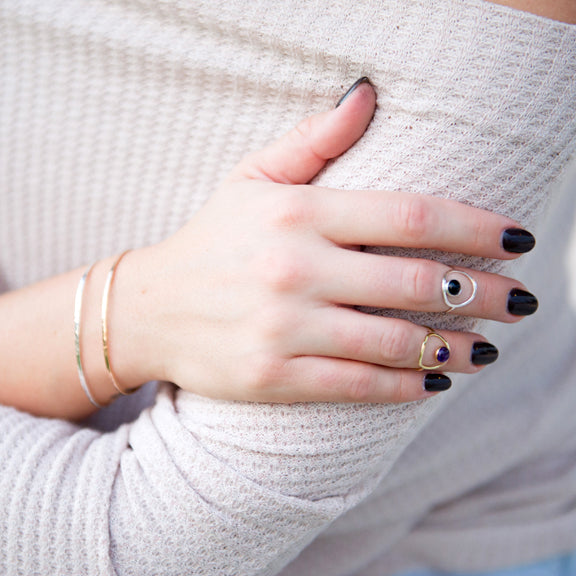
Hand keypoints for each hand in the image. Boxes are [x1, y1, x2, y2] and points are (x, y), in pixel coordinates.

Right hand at [115, 79, 536, 402]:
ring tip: (488, 347)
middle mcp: (294, 269)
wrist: (150, 308)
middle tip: (521, 299)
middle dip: (483, 293)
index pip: (412, 217)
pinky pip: (358, 384)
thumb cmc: (212, 241)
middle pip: (416, 281)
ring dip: (455, 346)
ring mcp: (284, 327)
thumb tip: (369, 94)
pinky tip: (434, 380)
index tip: (517, 240)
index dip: (477, 228)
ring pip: (395, 340)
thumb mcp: (251, 179)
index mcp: (298, 214)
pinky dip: (406, 384)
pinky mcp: (274, 376)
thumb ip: (314, 140)